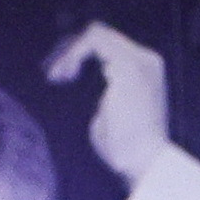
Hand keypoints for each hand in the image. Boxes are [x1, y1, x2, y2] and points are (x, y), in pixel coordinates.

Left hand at [45, 21, 171, 189]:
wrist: (144, 164)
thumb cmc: (126, 149)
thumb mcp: (110, 110)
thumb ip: (100, 89)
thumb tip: (75, 75)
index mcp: (145, 70)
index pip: (108, 45)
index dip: (79, 54)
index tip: (60, 76)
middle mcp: (147, 59)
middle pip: (100, 35)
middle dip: (70, 50)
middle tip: (53, 74)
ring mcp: (139, 60)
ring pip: (95, 34)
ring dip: (70, 52)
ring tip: (56, 76)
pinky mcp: (128, 66)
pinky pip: (93, 42)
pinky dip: (74, 54)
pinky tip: (64, 75)